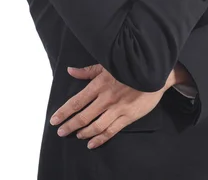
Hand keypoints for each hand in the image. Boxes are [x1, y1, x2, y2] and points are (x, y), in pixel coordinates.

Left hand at [49, 64, 167, 148]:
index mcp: (99, 85)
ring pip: (96, 126)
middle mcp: (106, 99)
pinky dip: (100, 139)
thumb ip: (87, 71)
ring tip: (76, 136)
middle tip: (61, 131)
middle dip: (70, 125)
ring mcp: (117, 109)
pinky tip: (92, 143)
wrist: (153, 72)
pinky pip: (111, 131)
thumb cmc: (128, 66)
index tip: (54, 120)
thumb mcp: (106, 65)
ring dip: (83, 133)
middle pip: (83, 116)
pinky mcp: (128, 116)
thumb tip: (70, 71)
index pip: (76, 101)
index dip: (64, 112)